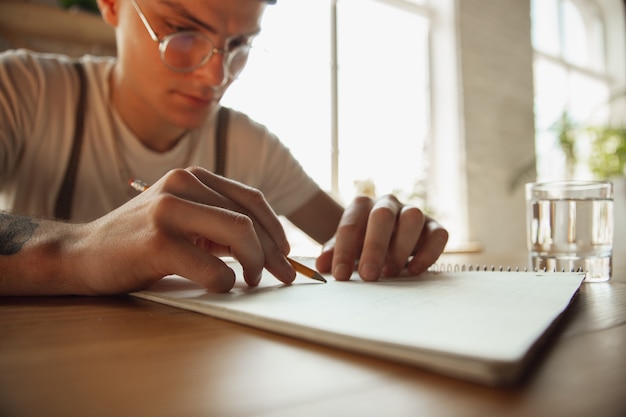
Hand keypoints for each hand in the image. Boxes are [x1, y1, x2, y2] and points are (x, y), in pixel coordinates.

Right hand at [70, 167, 295, 293]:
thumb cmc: (139, 239)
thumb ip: (217, 221)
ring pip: (240, 235)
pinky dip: (226, 282)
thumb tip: (268, 247)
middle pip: (250, 219)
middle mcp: (183, 183)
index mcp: (192, 176)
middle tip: (283, 275)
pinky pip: (214, 269)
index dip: (277, 229)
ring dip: (255, 264)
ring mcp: (169, 211)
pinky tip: (222, 286)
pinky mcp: (159, 242)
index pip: (251, 200)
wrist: (81, 253)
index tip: (286, 254)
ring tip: (251, 280)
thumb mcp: (182, 217)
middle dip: (274, 252)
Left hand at [315, 195, 447, 280]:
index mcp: (362, 206)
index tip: (340, 276)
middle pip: (382, 216)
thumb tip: (321, 266)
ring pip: (413, 218)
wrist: (387, 238)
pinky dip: (429, 253)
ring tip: (390, 273)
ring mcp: (412, 213)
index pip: (350, 224)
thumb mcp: (345, 248)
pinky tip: (414, 271)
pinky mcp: (434, 226)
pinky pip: (438, 234)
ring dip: (401, 248)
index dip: (343, 251)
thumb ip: (333, 254)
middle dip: (374, 247)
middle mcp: (387, 204)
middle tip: (369, 276)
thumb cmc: (361, 244)